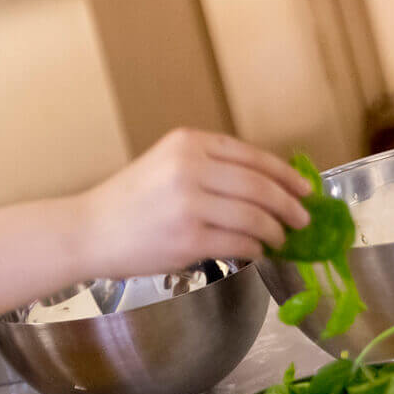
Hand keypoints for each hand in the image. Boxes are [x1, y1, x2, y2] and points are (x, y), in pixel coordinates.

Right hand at [70, 129, 313, 279]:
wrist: (88, 231)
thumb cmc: (128, 202)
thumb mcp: (166, 165)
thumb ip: (209, 167)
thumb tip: (268, 186)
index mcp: (187, 143)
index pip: (251, 155)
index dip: (285, 174)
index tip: (305, 188)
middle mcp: (190, 167)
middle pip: (260, 186)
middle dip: (289, 205)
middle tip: (303, 219)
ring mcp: (189, 204)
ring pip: (255, 216)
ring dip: (275, 230)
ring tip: (280, 238)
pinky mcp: (188, 238)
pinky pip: (239, 243)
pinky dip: (255, 248)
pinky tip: (257, 251)